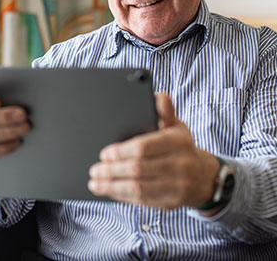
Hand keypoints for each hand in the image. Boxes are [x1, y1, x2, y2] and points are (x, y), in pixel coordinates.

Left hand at [88, 93, 219, 209]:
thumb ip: (164, 110)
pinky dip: (122, 196)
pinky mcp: (170, 203)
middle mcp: (180, 164)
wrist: (204, 176)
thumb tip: (159, 96)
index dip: (122, 151)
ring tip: (95, 182)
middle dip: (112, 170)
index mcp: (179, 141)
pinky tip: (109, 191)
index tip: (105, 153)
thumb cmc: (180, 146)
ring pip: (138, 189)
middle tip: (95, 169)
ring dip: (112, 186)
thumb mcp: (176, 124)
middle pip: (138, 169)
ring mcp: (177, 186)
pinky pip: (142, 201)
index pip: (145, 147)